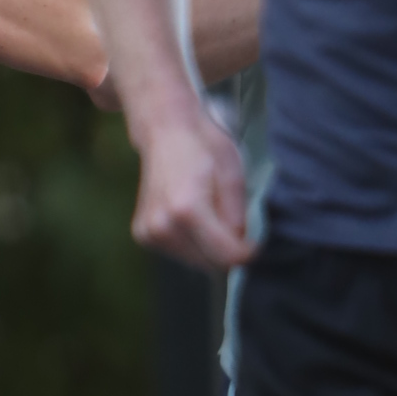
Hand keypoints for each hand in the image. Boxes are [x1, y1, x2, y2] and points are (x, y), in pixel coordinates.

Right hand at [130, 105, 255, 270]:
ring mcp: (149, 232)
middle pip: (210, 264)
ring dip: (209, 250)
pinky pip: (179, 254)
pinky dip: (192, 244)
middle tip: (233, 224)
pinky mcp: (142, 234)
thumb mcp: (233, 177)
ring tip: (209, 215)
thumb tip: (239, 249)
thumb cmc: (203, 147)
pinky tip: (191, 217)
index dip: (246, 253)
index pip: (226, 256)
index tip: (254, 243)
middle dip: (227, 251)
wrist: (165, 131)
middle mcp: (162, 225)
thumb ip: (238, 218)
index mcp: (187, 210)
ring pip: (195, 263)